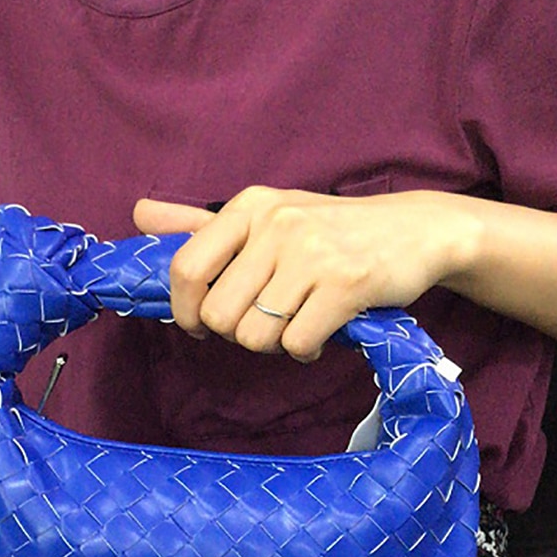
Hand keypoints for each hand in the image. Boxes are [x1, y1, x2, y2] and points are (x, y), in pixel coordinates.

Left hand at [134, 187, 477, 361]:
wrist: (417, 232)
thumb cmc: (332, 231)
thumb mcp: (267, 216)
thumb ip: (201, 224)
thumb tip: (138, 213)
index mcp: (249, 206)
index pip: (185, 267)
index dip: (185, 310)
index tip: (200, 325)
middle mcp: (276, 223)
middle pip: (218, 316)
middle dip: (238, 334)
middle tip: (267, 322)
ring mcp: (312, 253)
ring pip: (255, 336)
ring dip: (274, 345)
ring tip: (298, 323)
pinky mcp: (346, 284)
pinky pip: (296, 345)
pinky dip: (307, 350)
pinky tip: (323, 331)